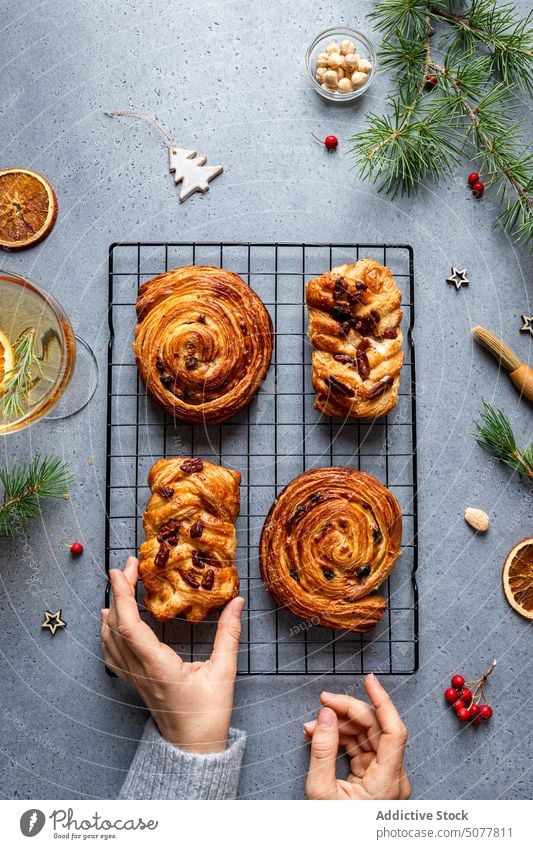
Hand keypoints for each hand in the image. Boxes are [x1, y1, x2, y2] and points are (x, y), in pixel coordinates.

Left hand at [101, 556, 244, 753]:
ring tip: (120, 585)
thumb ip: (228, 634)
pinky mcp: (135, 682)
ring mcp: (134, 678)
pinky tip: (112, 621)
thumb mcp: (224, 673)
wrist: (193, 750)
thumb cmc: (208, 716)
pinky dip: (109, 631)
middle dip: (118, 592)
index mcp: (158, 666)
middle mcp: (140, 671)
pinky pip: (112, 654)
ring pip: (109, 640)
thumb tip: (237, 602)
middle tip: (128, 567)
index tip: (123, 570)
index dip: (123, 594)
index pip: (129, 625)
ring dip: (112, 609)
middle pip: (115, 626)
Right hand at [304, 674, 409, 799]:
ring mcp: (386, 780)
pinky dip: (341, 740)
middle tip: (323, 701)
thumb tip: (326, 715)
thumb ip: (323, 750)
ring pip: (368, 738)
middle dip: (348, 711)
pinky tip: (321, 735)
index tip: (369, 680)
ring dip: (340, 726)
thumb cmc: (335, 833)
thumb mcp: (321, 792)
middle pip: (377, 729)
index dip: (383, 700)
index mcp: (389, 782)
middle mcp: (394, 778)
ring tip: (313, 725)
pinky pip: (361, 751)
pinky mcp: (376, 782)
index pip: (395, 729)